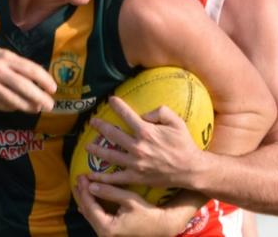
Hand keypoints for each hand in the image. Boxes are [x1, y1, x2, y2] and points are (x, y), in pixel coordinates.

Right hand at [0, 44, 55, 111]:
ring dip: (27, 106)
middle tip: (50, 105)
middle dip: (40, 97)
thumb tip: (41, 80)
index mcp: (6, 58)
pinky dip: (11, 107)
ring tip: (37, 109)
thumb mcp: (3, 56)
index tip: (53, 89)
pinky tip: (18, 108)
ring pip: (12, 98)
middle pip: (23, 86)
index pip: (31, 69)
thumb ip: (20, 66)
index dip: (45, 80)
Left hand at [74, 176, 184, 236]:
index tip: (82, 176)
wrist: (159, 227)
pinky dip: (91, 207)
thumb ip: (110, 192)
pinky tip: (86, 201)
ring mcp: (105, 235)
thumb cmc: (147, 213)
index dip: (85, 190)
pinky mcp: (109, 232)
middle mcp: (102, 234)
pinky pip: (95, 218)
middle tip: (79, 178)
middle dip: (82, 194)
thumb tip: (91, 185)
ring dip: (85, 200)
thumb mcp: (130, 200)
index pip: (90, 207)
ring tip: (81, 186)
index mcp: (107, 227)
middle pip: (87, 212)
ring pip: (90, 215)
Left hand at [85, 96, 205, 189]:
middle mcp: (137, 146)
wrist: (189, 168)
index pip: (127, 115)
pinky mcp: (135, 177)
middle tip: (92, 122)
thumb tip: (144, 115)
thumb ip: (160, 111)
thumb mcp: (177, 121)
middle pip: (112, 134)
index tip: (110, 99)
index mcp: (146, 131)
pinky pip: (114, 178)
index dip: (117, 105)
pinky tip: (91, 176)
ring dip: (96, 150)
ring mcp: (134, 163)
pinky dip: (101, 178)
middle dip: (100, 126)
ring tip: (87, 146)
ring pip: (109, 155)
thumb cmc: (184, 143)